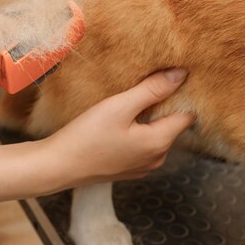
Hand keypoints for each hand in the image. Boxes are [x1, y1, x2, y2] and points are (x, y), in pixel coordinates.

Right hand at [49, 69, 194, 186]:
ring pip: (155, 135)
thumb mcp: (119, 106)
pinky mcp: (127, 169)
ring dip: (148, 119)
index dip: (181, 96)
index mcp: (159, 142)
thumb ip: (152, 90)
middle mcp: (157, 158)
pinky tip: (118, 123)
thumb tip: (181, 74)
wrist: (58, 166)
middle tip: (145, 86)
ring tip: (130, 102)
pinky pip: (141, 145)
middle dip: (162, 106)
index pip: (186, 115)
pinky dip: (136, 132)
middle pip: (171, 125)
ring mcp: (142, 167)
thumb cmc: (87, 136)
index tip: (168, 80)